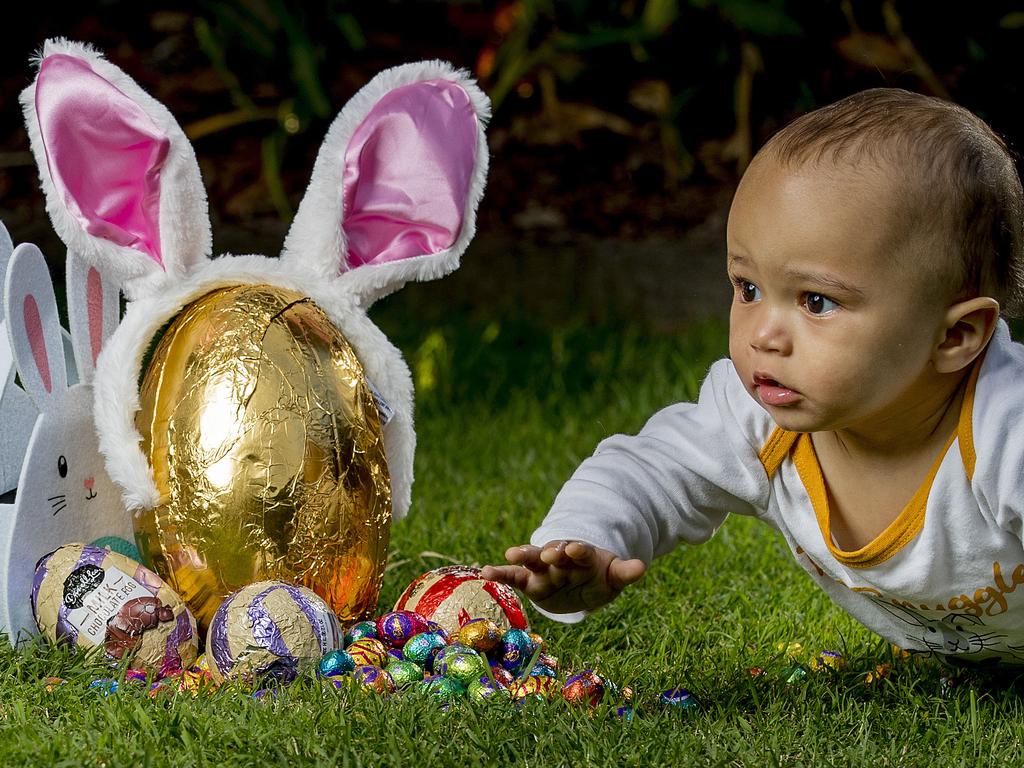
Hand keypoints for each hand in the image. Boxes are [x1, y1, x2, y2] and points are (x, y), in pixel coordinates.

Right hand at [480, 540, 645, 614]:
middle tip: (548, 553)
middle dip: (552, 552)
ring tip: (511, 554)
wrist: (582, 586)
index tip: (574, 549)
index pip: (581, 551)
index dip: (578, 550)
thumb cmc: (599, 578)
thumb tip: (641, 567)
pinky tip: (485, 572)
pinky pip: (514, 577)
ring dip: (523, 556)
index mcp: (582, 556)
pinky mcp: (530, 581)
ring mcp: (544, 569)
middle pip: (555, 552)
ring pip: (532, 560)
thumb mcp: (613, 576)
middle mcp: (560, 559)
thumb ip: (624, 572)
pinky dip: (501, 573)